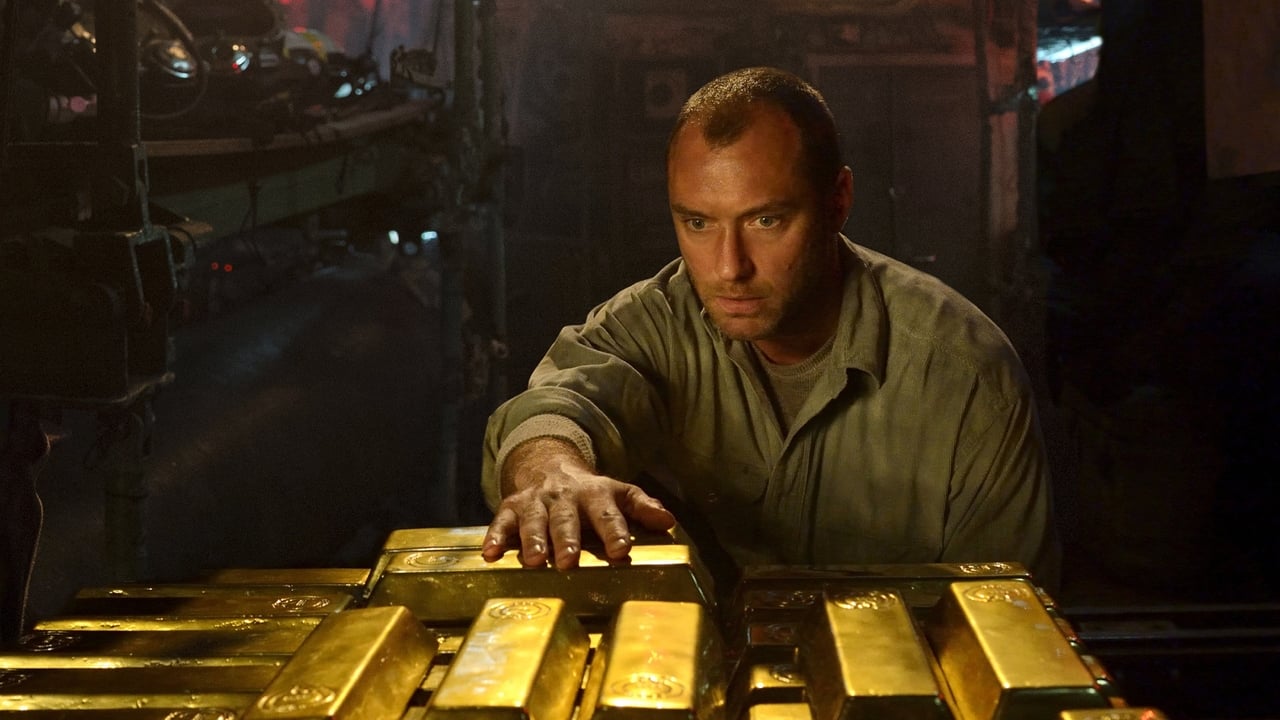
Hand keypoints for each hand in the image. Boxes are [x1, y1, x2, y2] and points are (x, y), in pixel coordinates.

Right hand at [482, 437, 674, 568]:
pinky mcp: (512, 507)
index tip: (621, 552)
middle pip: (566, 518)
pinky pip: (501, 521)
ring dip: (533, 540)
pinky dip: (495, 537)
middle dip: (567, 539)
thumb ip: (641, 507)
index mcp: (594, 494)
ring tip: (534, 561)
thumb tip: (668, 521)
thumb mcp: (617, 493)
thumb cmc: (589, 492)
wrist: (549, 465)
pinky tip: (491, 554)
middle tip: (569, 561)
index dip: (615, 532)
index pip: (607, 513)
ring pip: (533, 520)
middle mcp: (564, 497)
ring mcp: (536, 501)